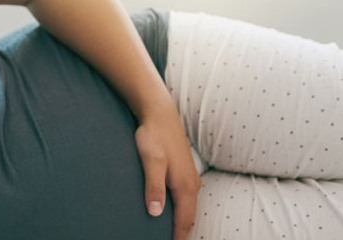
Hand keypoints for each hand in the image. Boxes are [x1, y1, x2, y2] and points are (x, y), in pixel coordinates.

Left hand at [134, 108, 200, 239]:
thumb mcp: (151, 161)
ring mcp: (191, 179)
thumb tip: (155, 213)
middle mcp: (192, 185)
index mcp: (185, 186)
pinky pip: (186, 200)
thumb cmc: (153, 136)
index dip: (178, 237)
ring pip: (188, 209)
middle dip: (182, 234)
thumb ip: (153, 187)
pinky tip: (172, 215)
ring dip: (182, 224)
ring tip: (172, 235)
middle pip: (189, 218)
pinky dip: (182, 212)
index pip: (184, 222)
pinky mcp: (185, 173)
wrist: (160, 114)